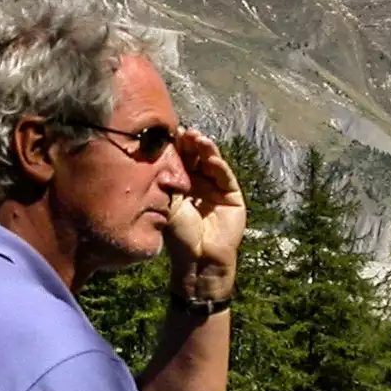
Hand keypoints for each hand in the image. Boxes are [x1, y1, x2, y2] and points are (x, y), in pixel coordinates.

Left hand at [165, 127, 245, 302]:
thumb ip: (166, 182)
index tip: (169, 133)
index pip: (181, 159)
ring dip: (205, 149)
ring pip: (212, 162)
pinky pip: (225, 176)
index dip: (176, 146)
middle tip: (183, 131)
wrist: (198, 259)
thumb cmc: (180, 235)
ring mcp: (217, 188)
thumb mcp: (168, 205)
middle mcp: (200, 182)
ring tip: (198, 138)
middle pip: (197, 157)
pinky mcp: (232, 196)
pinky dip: (218, 165)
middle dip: (191, 143)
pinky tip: (211, 157)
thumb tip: (158, 157)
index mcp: (183, 184)